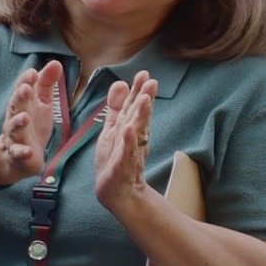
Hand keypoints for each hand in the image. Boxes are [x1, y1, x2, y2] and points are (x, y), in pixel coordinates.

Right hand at [0, 60, 63, 183]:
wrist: (17, 156)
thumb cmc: (31, 125)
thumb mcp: (41, 103)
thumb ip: (47, 84)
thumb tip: (56, 62)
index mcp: (22, 104)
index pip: (22, 89)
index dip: (25, 81)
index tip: (33, 73)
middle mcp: (15, 118)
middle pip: (15, 106)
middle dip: (19, 97)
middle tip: (26, 89)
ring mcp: (15, 136)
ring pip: (13, 128)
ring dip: (18, 122)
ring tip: (25, 117)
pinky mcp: (17, 154)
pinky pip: (18, 153)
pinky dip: (22, 152)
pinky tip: (28, 151)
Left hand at [92, 72, 157, 212]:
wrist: (117, 192)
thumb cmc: (116, 159)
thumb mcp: (114, 130)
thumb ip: (117, 108)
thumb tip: (120, 82)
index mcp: (128, 128)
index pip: (133, 107)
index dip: (138, 91)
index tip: (145, 74)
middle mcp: (132, 139)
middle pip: (138, 117)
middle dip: (143, 99)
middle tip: (151, 81)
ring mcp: (129, 152)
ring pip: (135, 132)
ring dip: (140, 116)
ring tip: (143, 100)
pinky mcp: (123, 166)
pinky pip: (126, 152)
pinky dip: (128, 141)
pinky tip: (128, 130)